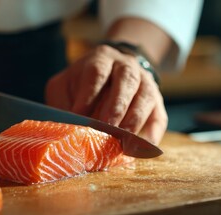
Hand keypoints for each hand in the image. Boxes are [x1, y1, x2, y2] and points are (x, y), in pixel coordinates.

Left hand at [45, 45, 167, 144]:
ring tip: (123, 141)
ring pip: (145, 97)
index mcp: (101, 59)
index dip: (89, 94)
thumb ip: (62, 100)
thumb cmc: (81, 84)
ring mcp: (145, 83)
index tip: (78, 115)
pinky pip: (158, 117)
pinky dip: (152, 134)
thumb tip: (65, 127)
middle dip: (117, 105)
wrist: (111, 71)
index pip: (97, 72)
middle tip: (107, 127)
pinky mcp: (156, 104)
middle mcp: (127, 67)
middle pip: (127, 81)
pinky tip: (141, 149)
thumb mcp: (65, 85)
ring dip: (135, 120)